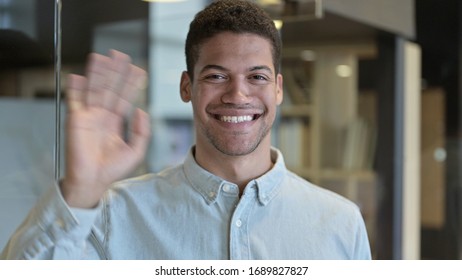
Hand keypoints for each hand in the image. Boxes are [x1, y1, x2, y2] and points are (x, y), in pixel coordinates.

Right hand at [61, 50, 149, 207]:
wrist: (93, 181)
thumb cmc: (112, 169)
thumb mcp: (136, 150)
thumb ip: (142, 131)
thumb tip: (142, 110)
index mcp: (115, 121)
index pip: (124, 97)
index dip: (131, 83)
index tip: (138, 70)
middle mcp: (101, 116)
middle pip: (109, 88)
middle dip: (114, 72)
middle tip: (120, 55)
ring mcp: (88, 117)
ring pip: (93, 90)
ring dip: (97, 74)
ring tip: (101, 58)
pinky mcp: (75, 121)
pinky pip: (75, 101)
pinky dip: (75, 88)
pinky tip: (79, 76)